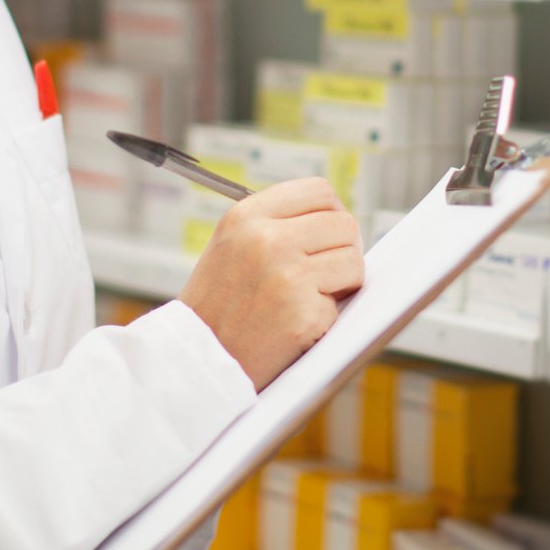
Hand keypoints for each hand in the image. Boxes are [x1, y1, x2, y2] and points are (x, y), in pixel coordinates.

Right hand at [178, 177, 363, 391]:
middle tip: (329, 271)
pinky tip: (295, 325)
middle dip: (344, 249)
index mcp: (247, 216)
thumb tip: (334, 219)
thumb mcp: (231, 244)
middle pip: (344, 225)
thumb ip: (275, 224)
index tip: (331, 232)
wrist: (196, 357)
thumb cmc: (216, 305)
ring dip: (342, 283)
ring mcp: (288, 276)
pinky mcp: (304, 313)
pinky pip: (340, 304)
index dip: (333, 212)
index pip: (318, 191)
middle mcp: (267, 240)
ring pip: (353, 262)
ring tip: (311, 298)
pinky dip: (325, 318)